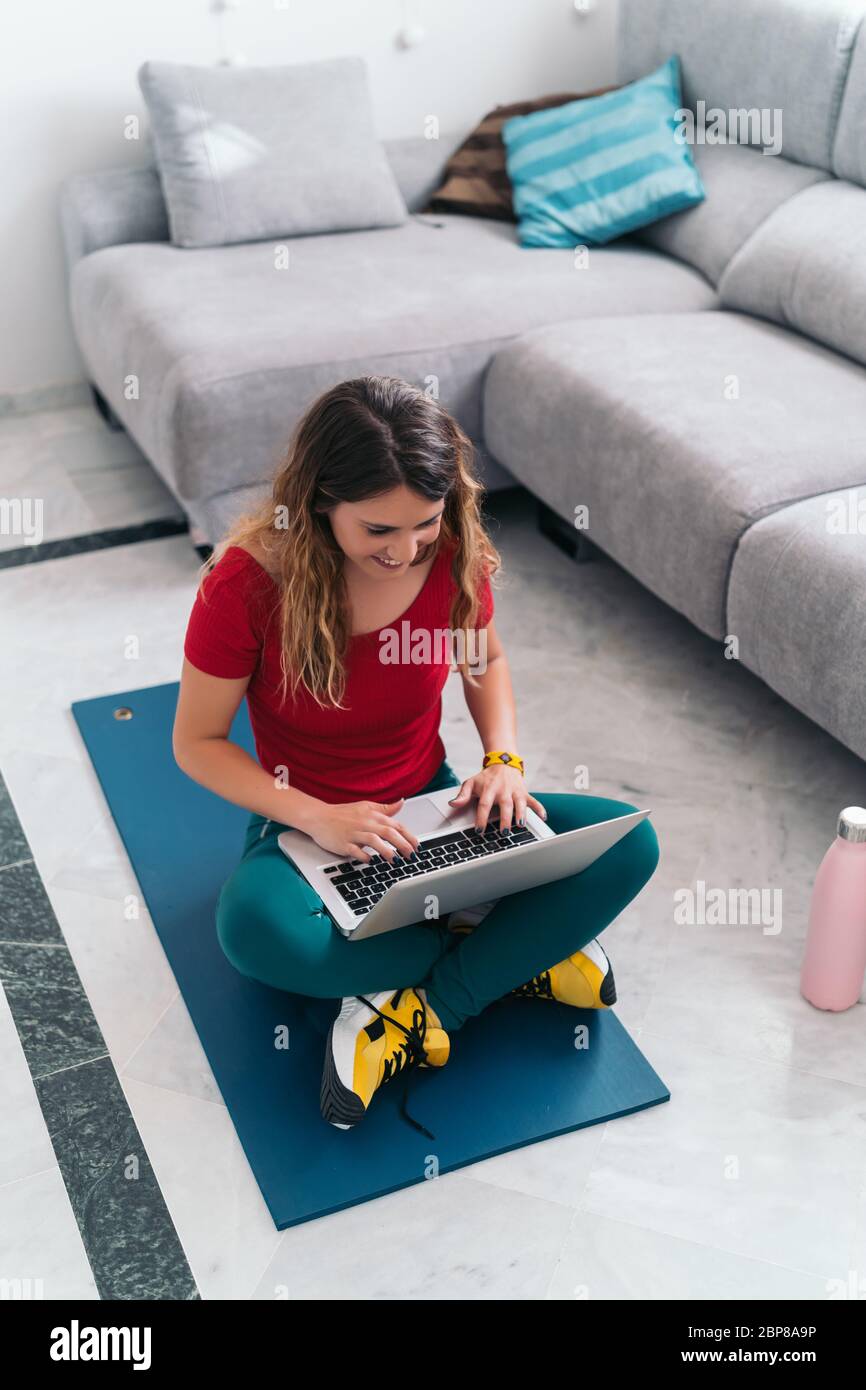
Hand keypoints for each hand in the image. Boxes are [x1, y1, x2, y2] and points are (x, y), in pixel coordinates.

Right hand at [304, 798, 420, 863]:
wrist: (319, 817)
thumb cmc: (342, 814)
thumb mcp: (365, 806)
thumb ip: (385, 808)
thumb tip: (401, 803)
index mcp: (372, 815)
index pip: (396, 825)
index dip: (408, 836)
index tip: (417, 846)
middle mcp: (365, 823)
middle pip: (388, 832)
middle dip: (402, 845)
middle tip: (411, 855)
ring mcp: (354, 833)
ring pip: (373, 840)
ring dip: (386, 851)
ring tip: (395, 860)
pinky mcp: (343, 843)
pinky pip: (355, 850)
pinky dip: (363, 856)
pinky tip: (370, 861)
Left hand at [447, 765, 546, 832]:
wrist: (503, 763)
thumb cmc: (485, 777)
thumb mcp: (471, 783)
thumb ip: (462, 795)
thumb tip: (452, 804)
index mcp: (489, 789)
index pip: (484, 805)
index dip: (482, 818)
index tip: (479, 830)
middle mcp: (503, 790)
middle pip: (505, 805)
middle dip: (505, 818)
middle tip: (503, 832)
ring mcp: (515, 791)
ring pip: (520, 803)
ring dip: (521, 814)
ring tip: (520, 825)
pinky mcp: (525, 793)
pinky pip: (534, 801)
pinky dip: (540, 808)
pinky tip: (544, 818)